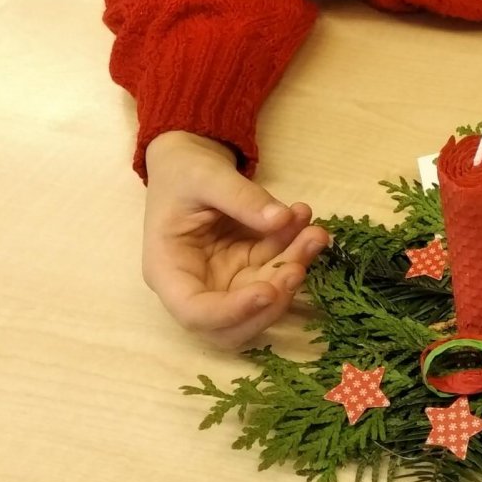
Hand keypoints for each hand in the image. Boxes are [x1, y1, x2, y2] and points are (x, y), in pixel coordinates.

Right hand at [143, 130, 328, 348]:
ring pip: (264, 298)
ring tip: (314, 234)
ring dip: (292, 270)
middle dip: (272, 301)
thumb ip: (241, 197)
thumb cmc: (184, 171)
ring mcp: (225, 279)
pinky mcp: (248, 265)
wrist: (191, 159)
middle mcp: (197, 286)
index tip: (269, 290)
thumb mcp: (207, 176)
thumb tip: (281, 219)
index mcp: (168, 271)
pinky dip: (295, 249)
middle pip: (235, 322)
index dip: (232, 312)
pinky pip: (276, 268)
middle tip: (299, 265)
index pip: (195, 312)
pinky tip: (304, 219)